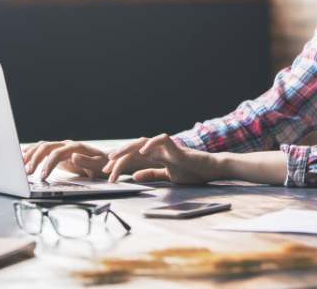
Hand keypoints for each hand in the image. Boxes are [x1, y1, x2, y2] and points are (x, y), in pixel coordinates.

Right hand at [22, 140, 111, 179]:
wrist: (104, 160)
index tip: (43, 176)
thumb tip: (74, 156)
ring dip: (30, 155)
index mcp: (76, 147)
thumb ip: (86, 161)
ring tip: (21, 166)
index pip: (57, 153)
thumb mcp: (98, 165)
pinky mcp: (57, 152)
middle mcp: (66, 144)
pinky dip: (31, 152)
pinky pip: (42, 150)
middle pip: (46, 147)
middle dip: (35, 159)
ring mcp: (61, 147)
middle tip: (27, 172)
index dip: (48, 164)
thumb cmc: (102, 164)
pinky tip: (22, 157)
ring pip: (42, 147)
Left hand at [104, 133, 219, 184]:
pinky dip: (152, 143)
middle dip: (118, 158)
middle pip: (133, 148)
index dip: (119, 164)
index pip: (133, 157)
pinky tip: (142, 152)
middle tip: (105, 170)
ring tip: (115, 158)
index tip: (108, 175)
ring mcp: (166, 147)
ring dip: (128, 149)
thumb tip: (134, 176)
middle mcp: (158, 149)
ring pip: (143, 142)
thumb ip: (151, 174)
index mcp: (155, 155)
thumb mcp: (167, 176)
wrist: (210, 170)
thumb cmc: (192, 172)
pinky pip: (162, 139)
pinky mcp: (176, 147)